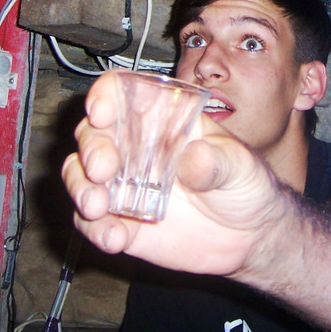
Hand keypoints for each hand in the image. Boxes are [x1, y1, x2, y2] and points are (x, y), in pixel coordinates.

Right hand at [62, 69, 288, 276]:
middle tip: (102, 170)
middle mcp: (136, 148)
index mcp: (163, 120)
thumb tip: (193, 158)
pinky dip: (94, 229)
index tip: (101, 112)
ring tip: (98, 208)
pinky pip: (91, 222)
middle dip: (91, 148)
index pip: (123, 93)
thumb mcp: (243, 166)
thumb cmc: (247, 186)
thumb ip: (219, 161)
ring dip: (79, 188)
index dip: (105, 95)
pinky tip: (116, 238)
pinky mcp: (122, 222)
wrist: (250, 237)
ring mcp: (126, 185)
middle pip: (93, 133)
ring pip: (80, 176)